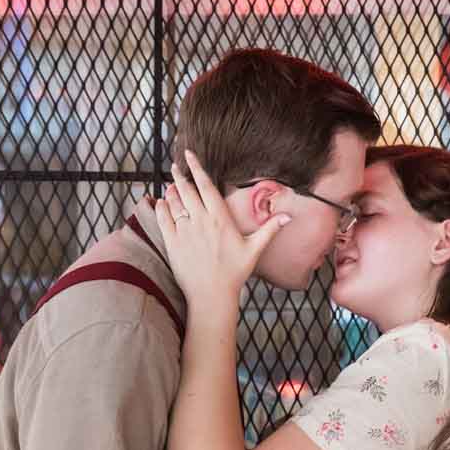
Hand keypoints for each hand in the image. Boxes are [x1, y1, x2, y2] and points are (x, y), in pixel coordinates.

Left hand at [155, 150, 287, 307]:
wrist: (211, 293)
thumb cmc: (234, 271)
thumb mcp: (255, 248)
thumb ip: (270, 229)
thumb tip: (288, 217)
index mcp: (220, 218)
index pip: (206, 186)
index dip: (197, 168)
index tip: (189, 155)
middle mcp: (201, 221)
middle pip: (187, 190)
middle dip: (180, 175)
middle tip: (176, 165)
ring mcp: (184, 231)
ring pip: (174, 202)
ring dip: (171, 190)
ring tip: (171, 183)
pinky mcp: (172, 242)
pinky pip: (163, 219)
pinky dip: (161, 207)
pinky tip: (161, 202)